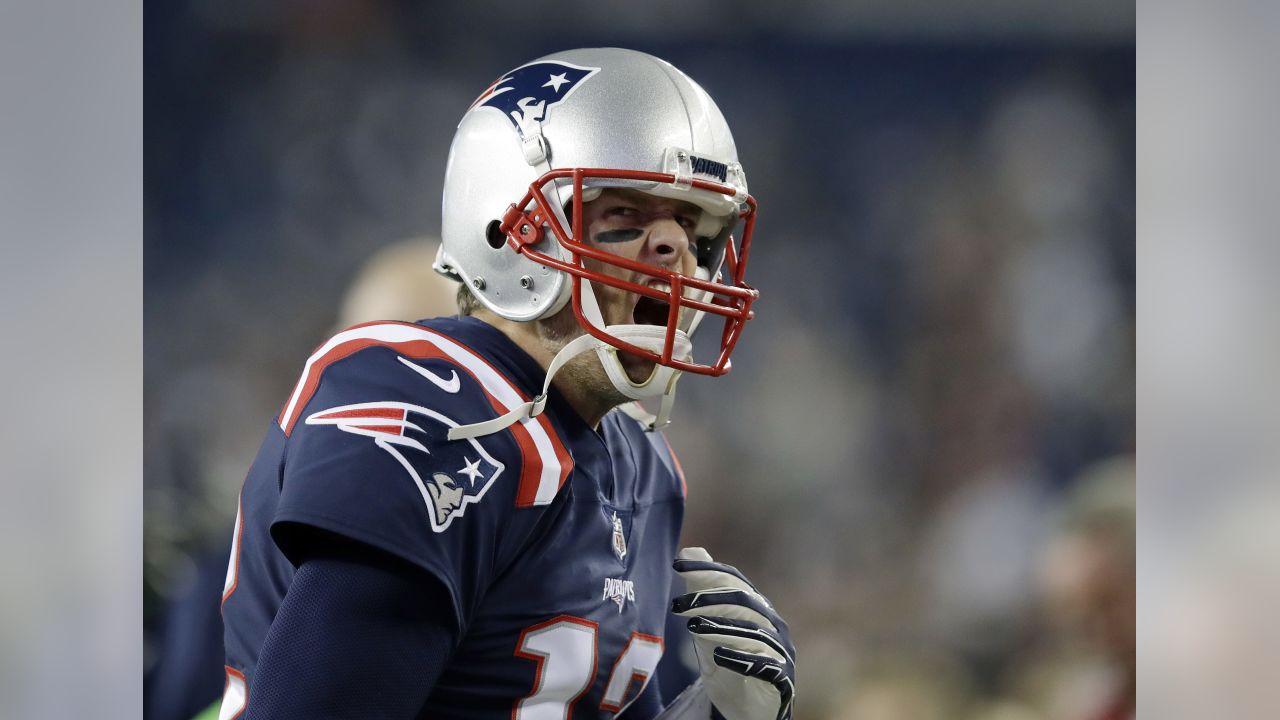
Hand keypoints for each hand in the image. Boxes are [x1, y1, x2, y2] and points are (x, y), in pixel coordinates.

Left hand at [671, 547, 795, 719]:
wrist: (751, 706)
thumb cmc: (732, 659)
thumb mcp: (711, 625)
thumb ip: (704, 591)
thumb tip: (690, 550)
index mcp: (758, 607)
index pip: (734, 580)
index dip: (707, 570)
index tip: (677, 565)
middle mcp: (773, 625)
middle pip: (744, 602)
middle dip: (709, 598)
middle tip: (678, 604)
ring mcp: (780, 651)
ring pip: (754, 632)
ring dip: (722, 627)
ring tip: (693, 626)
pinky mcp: (781, 678)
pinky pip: (765, 665)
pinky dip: (742, 658)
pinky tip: (718, 656)